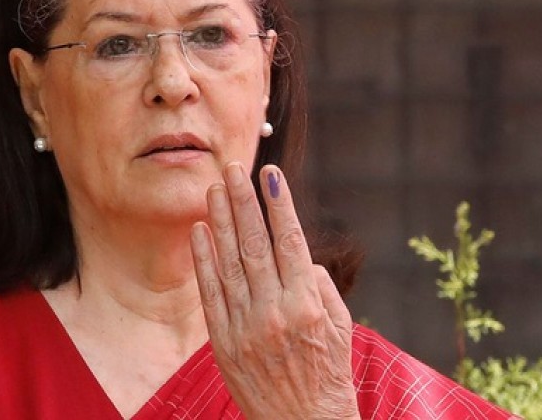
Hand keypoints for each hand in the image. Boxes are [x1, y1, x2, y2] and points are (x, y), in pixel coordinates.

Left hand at [190, 163, 359, 419]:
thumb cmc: (329, 374)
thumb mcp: (342, 327)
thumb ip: (320, 286)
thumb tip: (300, 255)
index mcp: (307, 303)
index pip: (290, 241)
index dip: (279, 204)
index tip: (270, 173)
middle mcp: (274, 310)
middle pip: (255, 243)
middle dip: (243, 201)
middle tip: (232, 168)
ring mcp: (245, 325)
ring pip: (230, 261)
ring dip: (221, 221)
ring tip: (214, 188)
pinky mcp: (223, 341)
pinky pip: (211, 292)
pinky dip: (204, 260)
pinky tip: (199, 231)